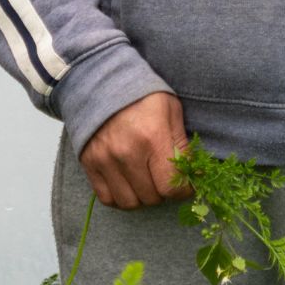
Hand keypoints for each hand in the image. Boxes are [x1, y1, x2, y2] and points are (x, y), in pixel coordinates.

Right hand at [80, 90, 191, 208]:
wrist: (102, 82)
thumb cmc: (143, 96)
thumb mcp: (171, 111)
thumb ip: (183, 145)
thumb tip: (195, 174)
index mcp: (152, 137)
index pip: (171, 187)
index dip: (183, 190)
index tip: (185, 184)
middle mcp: (127, 153)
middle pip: (151, 198)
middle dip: (162, 192)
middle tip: (164, 177)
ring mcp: (104, 160)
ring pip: (129, 203)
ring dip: (141, 197)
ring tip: (146, 181)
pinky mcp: (89, 163)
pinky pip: (107, 198)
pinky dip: (120, 197)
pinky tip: (128, 183)